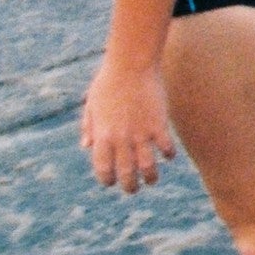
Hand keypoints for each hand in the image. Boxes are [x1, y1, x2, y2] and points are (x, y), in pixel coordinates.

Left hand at [82, 57, 174, 193]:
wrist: (131, 64)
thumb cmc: (108, 82)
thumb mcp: (92, 105)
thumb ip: (89, 127)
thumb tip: (86, 146)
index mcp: (102, 136)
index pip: (103, 168)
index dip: (106, 179)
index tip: (111, 182)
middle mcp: (121, 139)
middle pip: (126, 173)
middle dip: (129, 186)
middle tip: (133, 189)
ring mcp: (141, 133)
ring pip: (147, 166)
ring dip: (150, 178)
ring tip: (152, 180)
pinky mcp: (159, 124)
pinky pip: (166, 147)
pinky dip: (168, 155)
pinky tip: (169, 156)